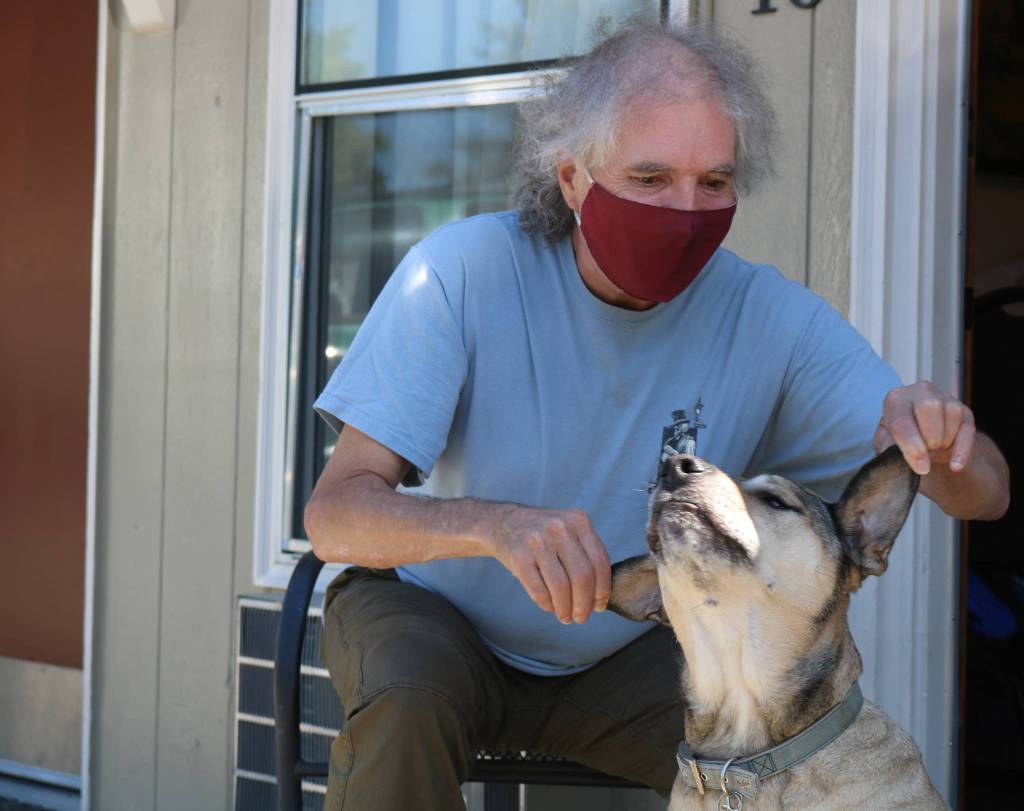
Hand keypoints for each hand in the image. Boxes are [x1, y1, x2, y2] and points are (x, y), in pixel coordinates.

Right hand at [487, 505, 610, 623]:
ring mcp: (537, 541)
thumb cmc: (543, 534)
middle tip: (582, 617)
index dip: (602, 590)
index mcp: (579, 521)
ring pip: (561, 587)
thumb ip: (587, 554)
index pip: (600, 562)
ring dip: (565, 609)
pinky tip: (550, 607)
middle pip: (582, 576)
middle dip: (584, 604)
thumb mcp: (569, 530)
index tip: (599, 606)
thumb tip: (601, 596)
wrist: (502, 522)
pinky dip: (547, 604)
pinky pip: (538, 590)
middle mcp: (560, 528)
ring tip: (566, 617)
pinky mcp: (518, 556)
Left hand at [874, 381, 975, 475]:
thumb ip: (888, 446)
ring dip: (944, 440)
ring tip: (934, 450)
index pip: (902, 420)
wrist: (920, 438)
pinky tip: (955, 465)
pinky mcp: (963, 411)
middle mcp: (920, 391)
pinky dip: (963, 449)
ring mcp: (944, 398)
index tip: (920, 466)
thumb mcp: (886, 442)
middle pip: (929, 407)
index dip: (911, 445)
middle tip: (927, 452)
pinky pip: (968, 428)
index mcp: (896, 399)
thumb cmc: (899, 438)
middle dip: (930, 437)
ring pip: (952, 415)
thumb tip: (900, 455)